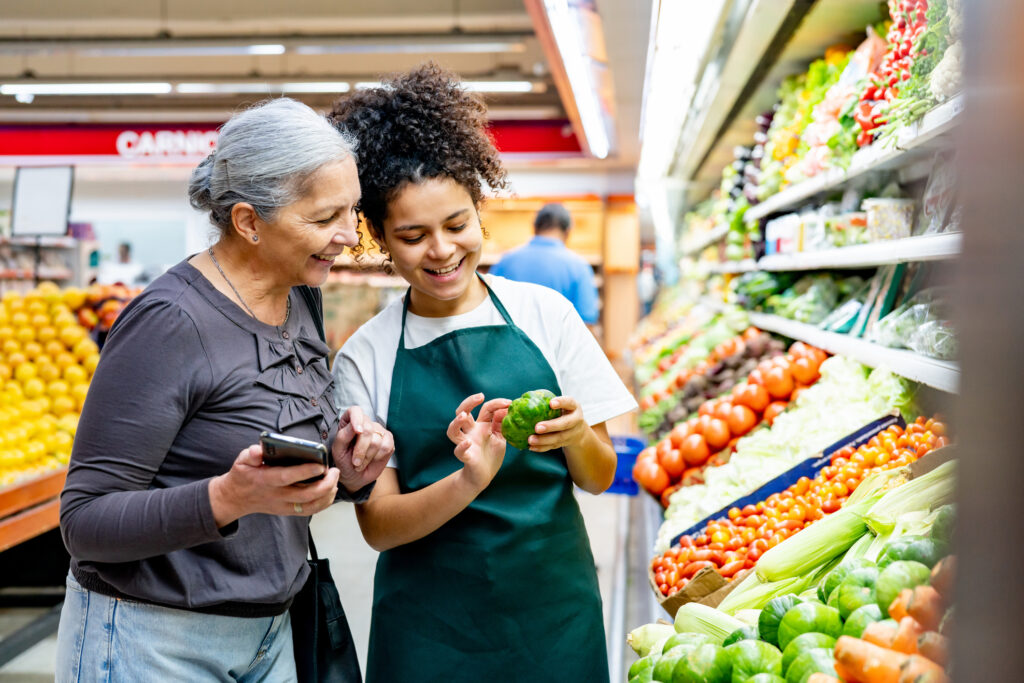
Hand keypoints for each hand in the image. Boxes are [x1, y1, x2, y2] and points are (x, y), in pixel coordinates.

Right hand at [209, 445, 340, 526]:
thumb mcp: (241, 460)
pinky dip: (324, 502)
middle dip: (324, 484)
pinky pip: (310, 511)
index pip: (286, 477)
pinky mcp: (288, 511)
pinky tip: (331, 490)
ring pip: (310, 506)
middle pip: (305, 495)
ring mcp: (283, 506)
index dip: (304, 472)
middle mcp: (276, 495)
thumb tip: (258, 450)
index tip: (320, 465)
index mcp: (265, 480)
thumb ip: (251, 454)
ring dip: (327, 494)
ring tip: (335, 479)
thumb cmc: (243, 475)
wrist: (236, 498)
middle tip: (335, 471)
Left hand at [332, 406, 392, 492]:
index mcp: (349, 421)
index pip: (355, 411)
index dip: (357, 419)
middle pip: (368, 428)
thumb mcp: (338, 450)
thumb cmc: (344, 461)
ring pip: (377, 440)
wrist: (354, 476)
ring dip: (367, 456)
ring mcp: (378, 430)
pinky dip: (377, 457)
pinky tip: (371, 461)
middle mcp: (365, 423)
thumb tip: (357, 428)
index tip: (358, 431)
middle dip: (361, 449)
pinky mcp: (388, 440)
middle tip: (355, 462)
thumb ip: (344, 436)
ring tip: (360, 463)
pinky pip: (386, 447)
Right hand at [447, 393, 508, 492]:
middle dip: (469, 402)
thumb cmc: (491, 454)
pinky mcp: (466, 457)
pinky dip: (462, 447)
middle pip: (462, 412)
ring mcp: (466, 443)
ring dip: (456, 422)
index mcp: (481, 425)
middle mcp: (471, 432)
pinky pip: (459, 451)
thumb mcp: (501, 437)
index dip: (497, 403)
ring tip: (463, 416)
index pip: (486, 408)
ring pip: (453, 431)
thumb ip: (502, 424)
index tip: (509, 403)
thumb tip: (506, 408)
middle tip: (480, 396)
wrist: (484, 476)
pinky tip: (468, 443)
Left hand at [528, 395, 587, 451]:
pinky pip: (553, 446)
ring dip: (544, 440)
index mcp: (574, 407)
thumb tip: (520, 399)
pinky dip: (542, 447)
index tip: (551, 403)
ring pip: (558, 438)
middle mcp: (575, 420)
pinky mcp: (565, 443)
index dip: (561, 402)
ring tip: (530, 440)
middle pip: (565, 423)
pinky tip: (531, 447)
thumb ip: (547, 402)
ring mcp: (572, 433)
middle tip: (537, 427)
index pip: (569, 402)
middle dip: (551, 426)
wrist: (578, 430)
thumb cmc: (563, 412)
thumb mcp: (561, 404)